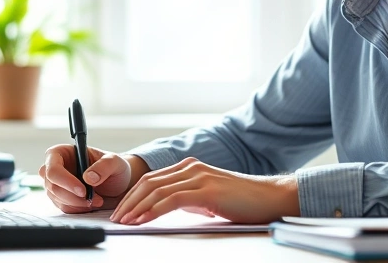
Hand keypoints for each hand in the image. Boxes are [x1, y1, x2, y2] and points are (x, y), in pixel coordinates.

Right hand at [39, 144, 148, 213]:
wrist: (118, 183)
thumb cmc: (114, 168)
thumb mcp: (115, 162)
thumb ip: (104, 166)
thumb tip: (88, 177)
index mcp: (62, 152)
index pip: (53, 167)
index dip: (65, 180)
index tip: (83, 190)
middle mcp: (55, 167)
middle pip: (52, 185)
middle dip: (73, 195)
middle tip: (94, 198)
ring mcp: (56, 184)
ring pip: (58, 198)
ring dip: (79, 203)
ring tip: (98, 200)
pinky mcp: (60, 198)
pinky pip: (64, 207)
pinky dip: (79, 208)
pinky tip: (91, 203)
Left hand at [109, 157, 299, 224]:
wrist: (270, 197)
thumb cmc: (243, 201)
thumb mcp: (209, 197)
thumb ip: (190, 198)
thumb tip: (169, 207)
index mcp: (191, 167)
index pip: (153, 179)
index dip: (134, 195)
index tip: (122, 210)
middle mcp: (192, 167)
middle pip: (150, 182)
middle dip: (129, 201)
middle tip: (117, 217)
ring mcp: (199, 176)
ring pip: (157, 190)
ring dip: (137, 207)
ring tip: (125, 221)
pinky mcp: (206, 190)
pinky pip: (172, 199)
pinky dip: (154, 210)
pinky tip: (144, 220)